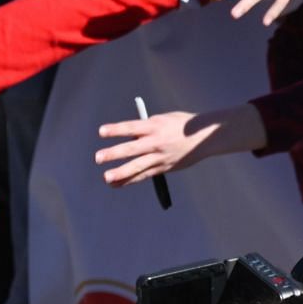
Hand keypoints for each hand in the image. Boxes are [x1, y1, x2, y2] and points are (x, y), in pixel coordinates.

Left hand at [93, 104, 263, 186]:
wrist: (204, 137)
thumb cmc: (179, 125)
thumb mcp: (162, 120)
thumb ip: (144, 129)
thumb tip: (126, 139)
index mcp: (155, 125)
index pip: (131, 127)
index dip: (116, 130)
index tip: (101, 132)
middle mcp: (156, 142)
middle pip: (132, 149)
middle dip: (114, 153)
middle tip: (98, 157)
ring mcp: (160, 156)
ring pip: (138, 166)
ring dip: (121, 173)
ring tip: (106, 178)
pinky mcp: (163, 167)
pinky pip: (144, 175)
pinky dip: (130, 180)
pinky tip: (116, 184)